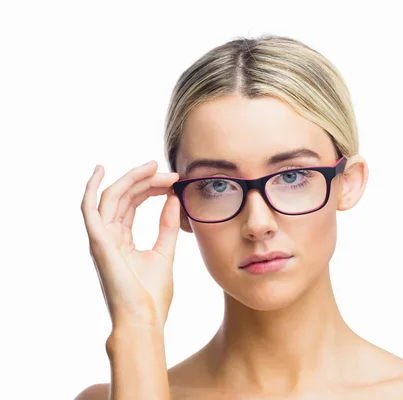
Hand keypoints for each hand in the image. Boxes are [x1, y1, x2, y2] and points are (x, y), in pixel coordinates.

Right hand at [80, 160, 180, 328]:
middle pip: (123, 196)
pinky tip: (100, 170)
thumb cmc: (152, 296)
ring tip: (154, 167)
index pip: (133, 203)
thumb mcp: (165, 253)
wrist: (144, 321)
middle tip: (170, 172)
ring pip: (111, 197)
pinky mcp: (98, 243)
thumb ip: (168, 226)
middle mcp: (108, 236)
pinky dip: (91, 188)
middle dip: (146, 180)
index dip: (151, 187)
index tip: (174, 180)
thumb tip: (175, 199)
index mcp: (122, 240)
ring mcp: (101, 239)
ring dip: (132, 179)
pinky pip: (89, 209)